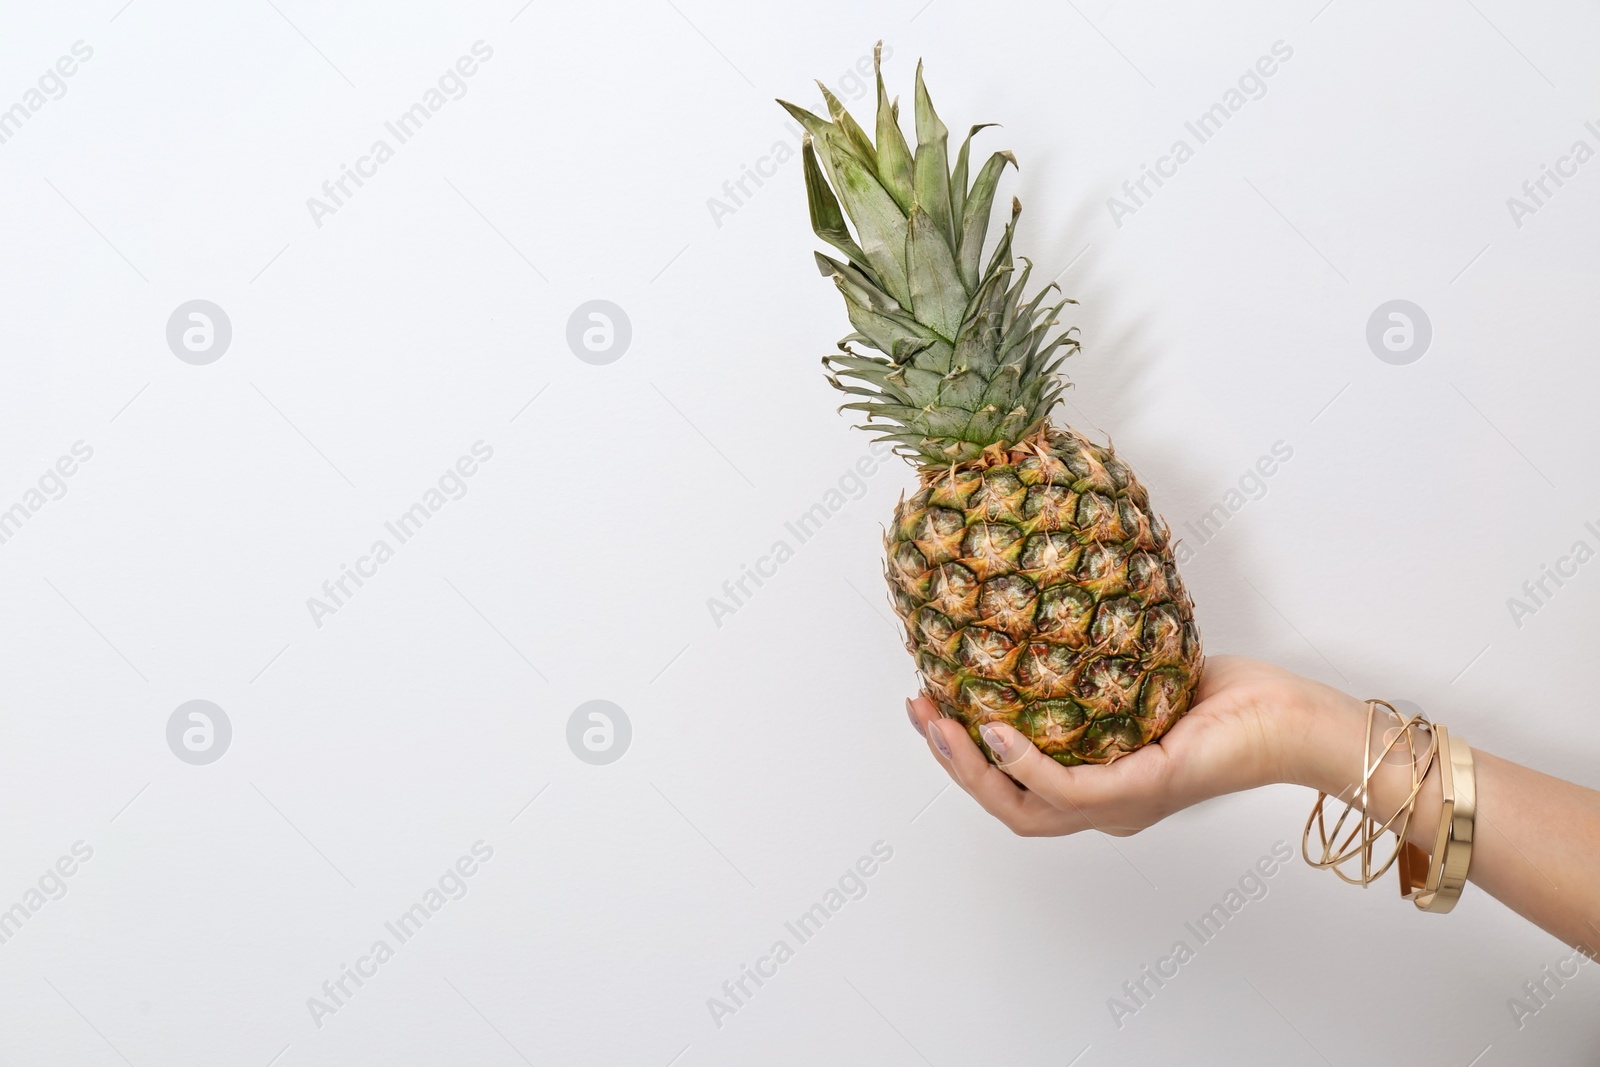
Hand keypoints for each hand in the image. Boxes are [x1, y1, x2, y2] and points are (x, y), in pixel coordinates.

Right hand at [907, 655, 1364, 836]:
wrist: (1295, 720)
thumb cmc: (1235, 697)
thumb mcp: (1144, 672)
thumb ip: (1095, 664)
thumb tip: (1046, 608)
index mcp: (1103, 786)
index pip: (1017, 787)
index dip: (965, 756)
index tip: (932, 708)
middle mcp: (1107, 808)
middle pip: (1006, 807)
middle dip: (951, 764)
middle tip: (918, 713)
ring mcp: (1122, 808)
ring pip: (1023, 809)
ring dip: (969, 769)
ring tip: (938, 722)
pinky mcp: (1141, 793)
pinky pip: (1062, 790)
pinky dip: (1022, 764)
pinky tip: (995, 728)